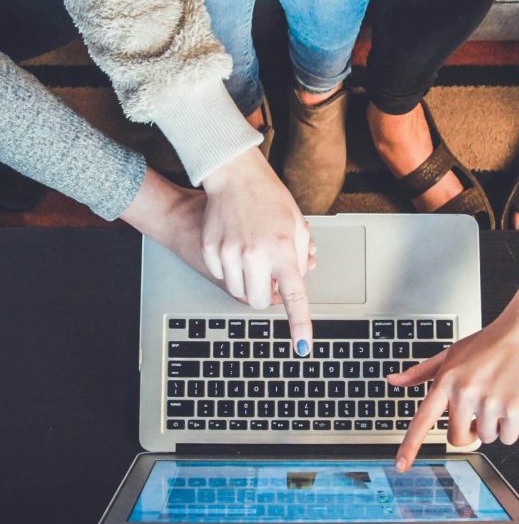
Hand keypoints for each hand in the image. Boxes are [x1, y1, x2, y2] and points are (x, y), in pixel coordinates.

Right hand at [202, 147, 313, 354]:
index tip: (303, 346)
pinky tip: (235, 246)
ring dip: (248, 282)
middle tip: (269, 276)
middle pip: (258, 302)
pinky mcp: (211, 251)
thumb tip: (299, 280)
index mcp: (283, 250)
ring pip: (238, 292)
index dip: (300, 324)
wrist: (234, 176)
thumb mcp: (297, 225)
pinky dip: (230, 269)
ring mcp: (230, 254)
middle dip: (265, 295)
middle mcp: (255, 255)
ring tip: (252, 255)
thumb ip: (301, 257)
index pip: (294, 297)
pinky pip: (222, 276)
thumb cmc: (269, 198)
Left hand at [389, 292, 518, 471]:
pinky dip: (511, 427)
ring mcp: (489, 403)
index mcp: (446, 380)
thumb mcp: (449, 353)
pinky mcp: (514, 410)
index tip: (400, 465)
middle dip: (467, 431)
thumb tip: (393, 380)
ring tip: (497, 395)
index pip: (422, 419)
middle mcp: (465, 393)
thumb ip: (420, 372)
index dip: (410, 445)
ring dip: (492, 425)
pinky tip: (511, 401)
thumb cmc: (488, 343)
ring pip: (485, 438)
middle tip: (477, 409)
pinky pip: (507, 438)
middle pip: (457, 438)